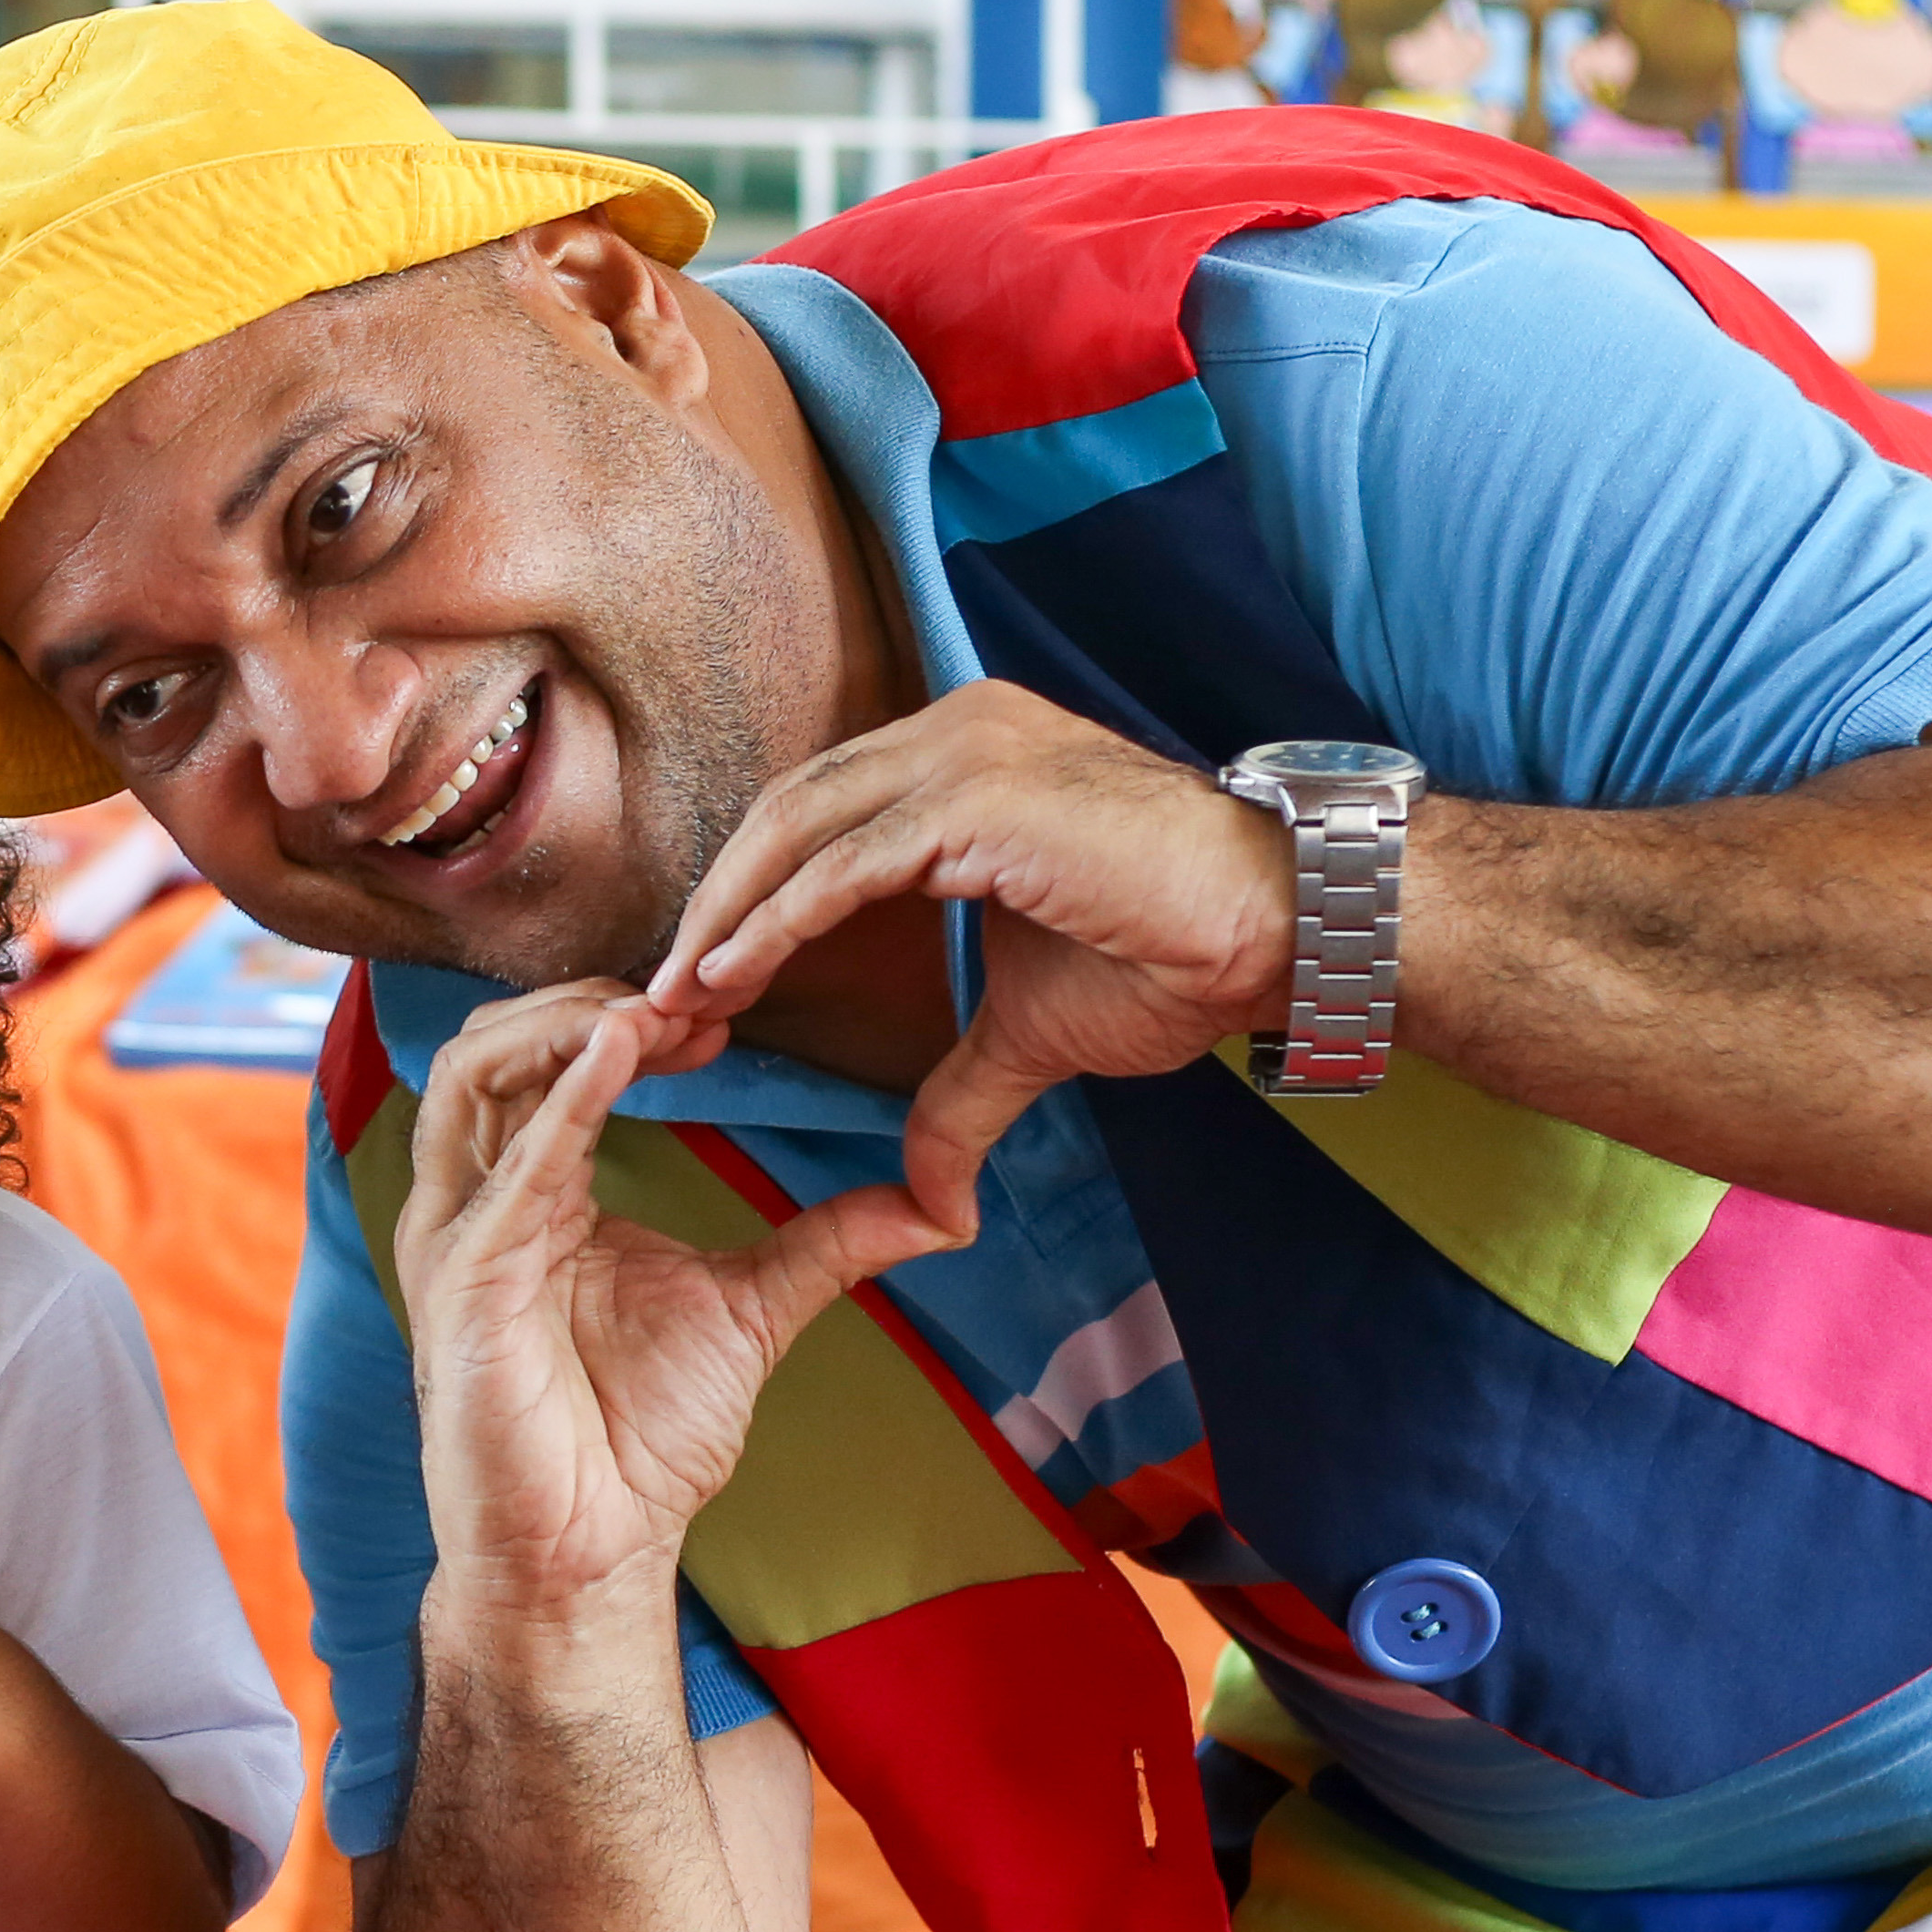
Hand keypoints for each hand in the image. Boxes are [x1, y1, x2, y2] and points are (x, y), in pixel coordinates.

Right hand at [399, 982, 944, 1621]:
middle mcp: (477, 1206)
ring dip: (567, 1027)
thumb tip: (938, 1206)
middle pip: (496, 1045)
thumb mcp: (754, 1310)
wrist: (593, 1555)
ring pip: (472, 1077)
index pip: (550, 1063)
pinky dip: (563, 1102)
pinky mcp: (462, 1289)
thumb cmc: (640, 1441)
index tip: (724, 1017)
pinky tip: (624, 1053)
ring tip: (657, 1012)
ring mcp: (457, 1242)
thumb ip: (828, 1243)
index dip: (629, 1019)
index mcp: (530, 1198)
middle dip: (593, 1002)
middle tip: (697, 999)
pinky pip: (506, 1171)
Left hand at [649, 681, 1316, 1236]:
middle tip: (655, 1005)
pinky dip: (775, 923)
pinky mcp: (975, 797)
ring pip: (796, 828)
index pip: (816, 818)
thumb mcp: (1032, 1036)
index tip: (696, 994)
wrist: (1275, 929)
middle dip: (712, 912)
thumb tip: (931, 1198)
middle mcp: (952, 732)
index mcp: (960, 758)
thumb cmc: (1173, 956)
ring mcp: (964, 751)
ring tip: (671, 1000)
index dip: (747, 903)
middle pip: (784, 812)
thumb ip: (960, 1098)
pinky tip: (728, 979)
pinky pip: (843, 865)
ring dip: (723, 920)